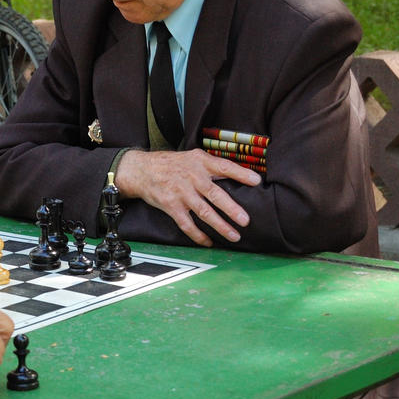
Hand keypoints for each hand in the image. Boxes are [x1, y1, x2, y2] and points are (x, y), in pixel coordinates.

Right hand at [115, 148, 260, 246]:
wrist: (142, 170)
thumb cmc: (171, 164)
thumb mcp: (192, 157)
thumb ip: (212, 165)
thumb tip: (238, 174)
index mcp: (200, 163)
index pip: (224, 166)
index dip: (240, 174)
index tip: (256, 181)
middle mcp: (192, 178)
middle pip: (215, 195)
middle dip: (231, 209)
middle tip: (245, 220)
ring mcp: (181, 193)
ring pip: (204, 212)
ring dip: (220, 226)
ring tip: (234, 236)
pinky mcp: (171, 206)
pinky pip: (187, 224)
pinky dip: (198, 235)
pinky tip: (208, 242)